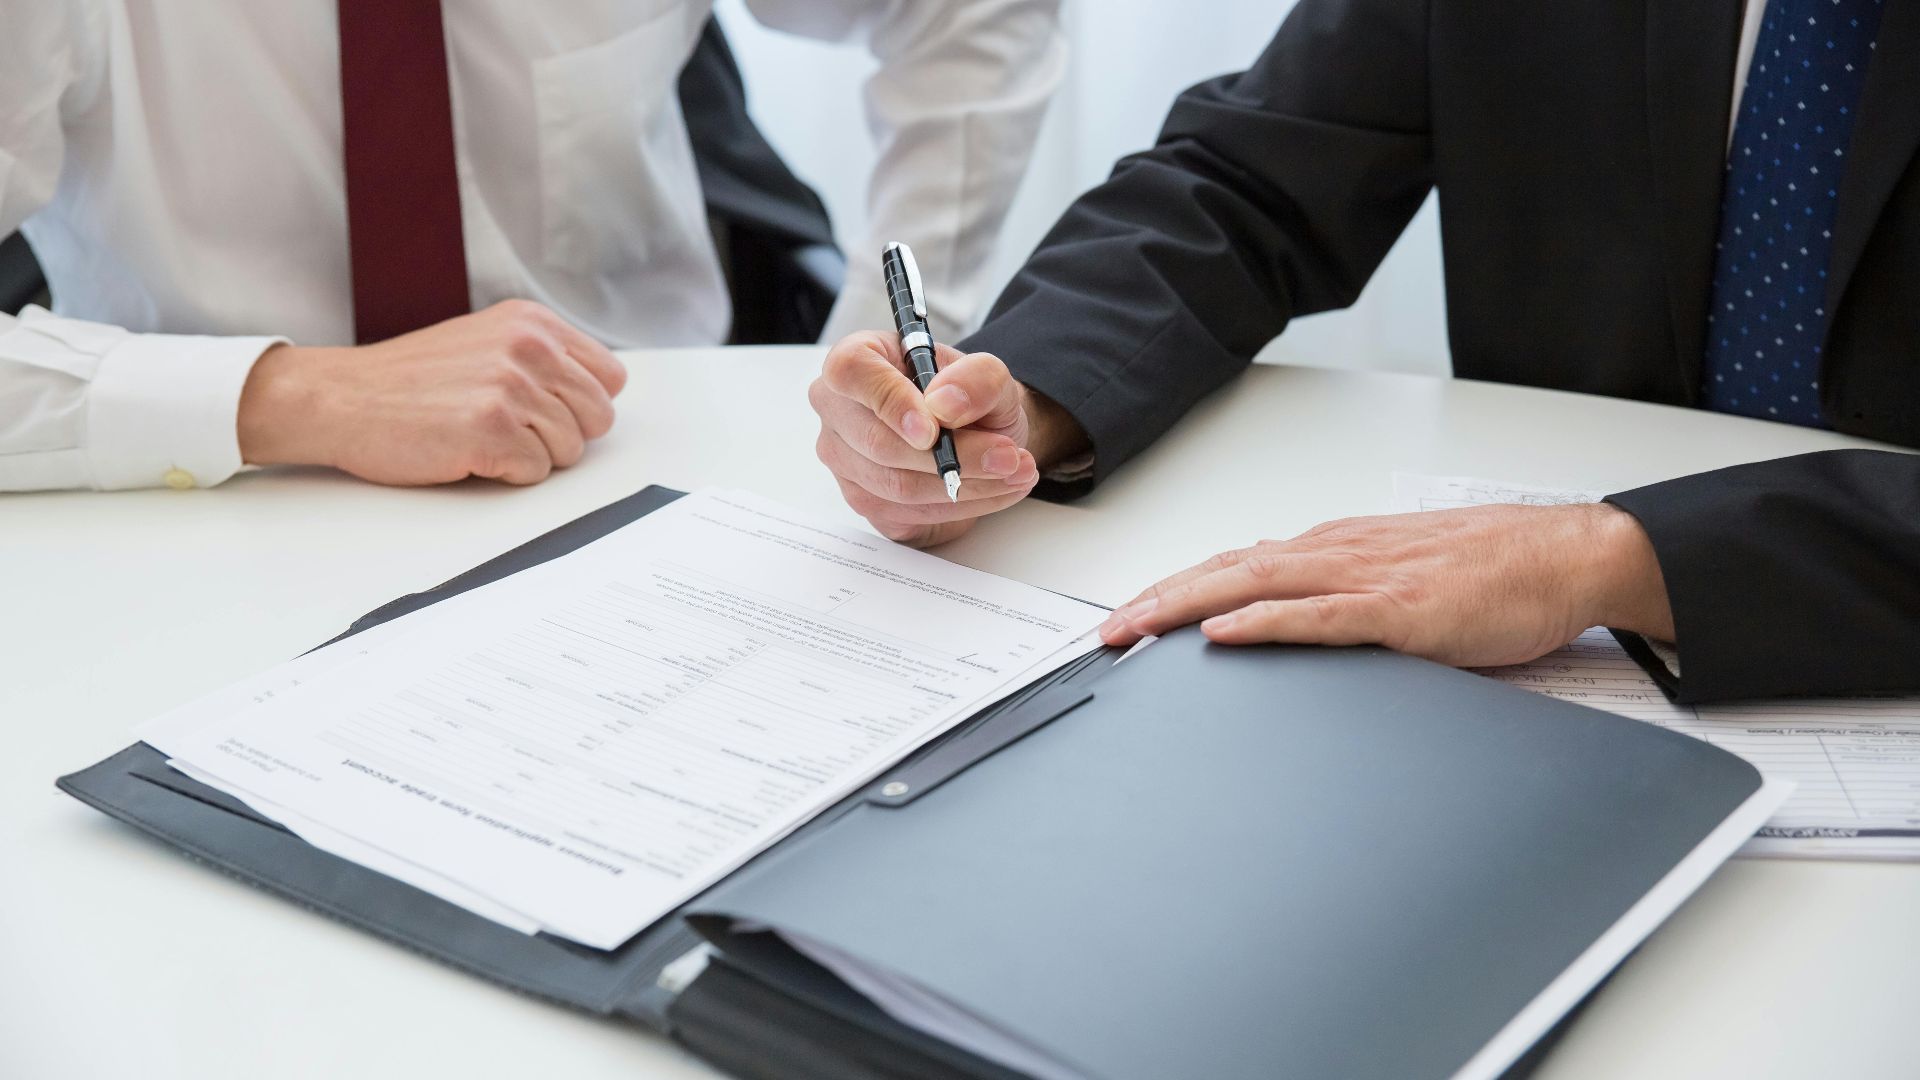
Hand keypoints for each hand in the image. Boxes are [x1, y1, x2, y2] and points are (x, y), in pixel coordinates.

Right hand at [237, 300, 626, 485]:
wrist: (343, 398)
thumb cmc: (411, 380)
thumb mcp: (486, 342)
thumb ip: (543, 358)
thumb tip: (596, 395)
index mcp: (533, 323)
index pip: (610, 379)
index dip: (582, 406)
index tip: (546, 410)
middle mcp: (529, 348)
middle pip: (598, 418)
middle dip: (563, 435)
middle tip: (512, 430)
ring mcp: (511, 387)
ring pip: (570, 450)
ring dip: (531, 456)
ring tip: (483, 436)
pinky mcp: (493, 430)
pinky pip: (536, 473)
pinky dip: (506, 474)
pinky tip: (469, 452)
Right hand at [809, 331, 1085, 546]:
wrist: (978, 431)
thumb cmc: (967, 396)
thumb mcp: (989, 374)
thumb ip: (976, 378)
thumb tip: (946, 405)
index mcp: (856, 361)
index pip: (851, 373)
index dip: (891, 402)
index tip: (933, 430)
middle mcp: (839, 411)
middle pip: (879, 443)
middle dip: (953, 456)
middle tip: (1008, 456)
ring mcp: (846, 463)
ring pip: (898, 487)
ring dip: (966, 485)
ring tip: (1015, 471)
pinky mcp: (866, 503)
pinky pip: (910, 514)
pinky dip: (961, 506)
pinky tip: (995, 489)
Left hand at [1097, 503, 1675, 665]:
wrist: (1567, 555)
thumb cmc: (1495, 571)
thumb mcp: (1401, 578)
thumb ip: (1345, 596)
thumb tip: (1290, 619)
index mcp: (1336, 547)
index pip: (1235, 565)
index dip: (1175, 588)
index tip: (1128, 617)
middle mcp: (1338, 552)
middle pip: (1225, 570)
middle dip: (1157, 601)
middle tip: (1105, 634)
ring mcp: (1366, 577)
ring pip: (1254, 584)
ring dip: (1185, 606)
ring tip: (1134, 630)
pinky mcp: (1400, 610)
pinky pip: (1318, 615)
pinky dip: (1264, 621)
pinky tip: (1224, 631)